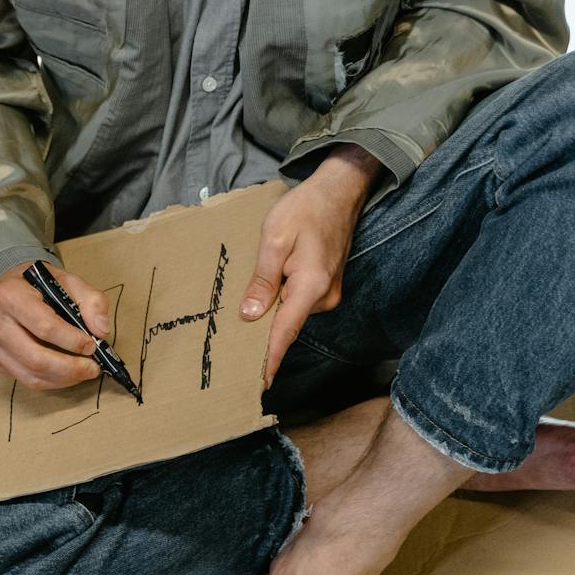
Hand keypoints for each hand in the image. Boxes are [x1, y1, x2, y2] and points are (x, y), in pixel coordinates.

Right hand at [0, 261, 112, 389]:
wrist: (9, 289)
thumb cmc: (37, 286)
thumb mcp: (67, 280)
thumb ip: (91, 300)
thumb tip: (101, 330)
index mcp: (10, 294)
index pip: (44, 326)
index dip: (72, 340)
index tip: (92, 345)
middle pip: (36, 358)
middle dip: (71, 368)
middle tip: (93, 367)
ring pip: (31, 375)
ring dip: (64, 379)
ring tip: (84, 371)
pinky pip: (26, 380)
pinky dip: (52, 381)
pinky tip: (66, 373)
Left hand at [240, 146, 382, 382]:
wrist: (339, 191)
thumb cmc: (305, 209)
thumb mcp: (274, 240)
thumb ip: (262, 280)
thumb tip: (250, 314)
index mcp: (311, 287)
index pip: (285, 332)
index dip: (270, 358)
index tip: (260, 383)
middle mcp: (324, 297)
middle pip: (287, 326)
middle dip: (263, 340)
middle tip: (235, 357)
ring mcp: (328, 293)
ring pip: (291, 314)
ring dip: (270, 317)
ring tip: (242, 323)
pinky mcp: (325, 287)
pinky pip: (298, 304)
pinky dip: (281, 305)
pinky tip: (264, 301)